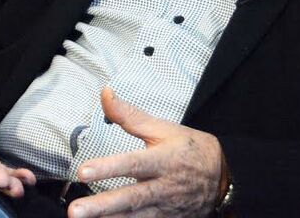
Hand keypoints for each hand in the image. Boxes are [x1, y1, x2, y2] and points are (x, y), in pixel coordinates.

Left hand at [68, 89, 224, 217]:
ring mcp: (166, 208)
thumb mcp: (163, 128)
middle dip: (102, 206)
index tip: (83, 172)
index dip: (108, 168)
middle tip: (76, 212)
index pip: (132, 164)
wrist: (224, 178)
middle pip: (131, 198)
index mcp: (163, 160)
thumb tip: (105, 94)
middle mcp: (164, 187)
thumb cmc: (191, 150)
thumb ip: (130, 115)